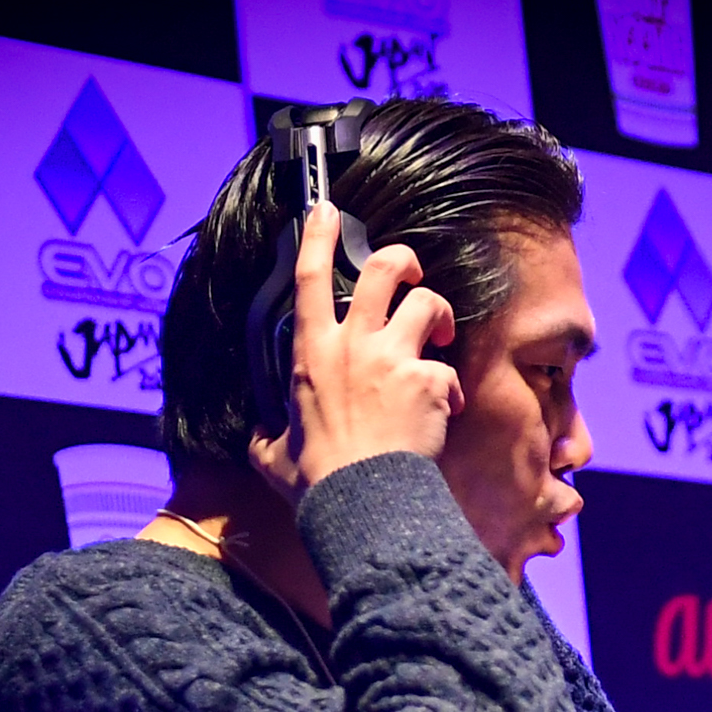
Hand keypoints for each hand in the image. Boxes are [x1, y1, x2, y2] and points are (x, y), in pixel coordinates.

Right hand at [248, 202, 464, 503]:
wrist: (363, 502)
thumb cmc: (317, 481)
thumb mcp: (272, 456)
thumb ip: (267, 437)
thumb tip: (260, 439)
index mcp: (312, 354)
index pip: (310, 278)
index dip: (318, 235)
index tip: (326, 209)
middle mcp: (354, 345)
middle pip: (385, 268)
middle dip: (403, 260)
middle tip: (411, 274)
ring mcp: (394, 359)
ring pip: (428, 303)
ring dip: (440, 317)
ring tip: (442, 341)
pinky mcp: (429, 381)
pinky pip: (449, 370)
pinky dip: (452, 389)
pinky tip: (448, 410)